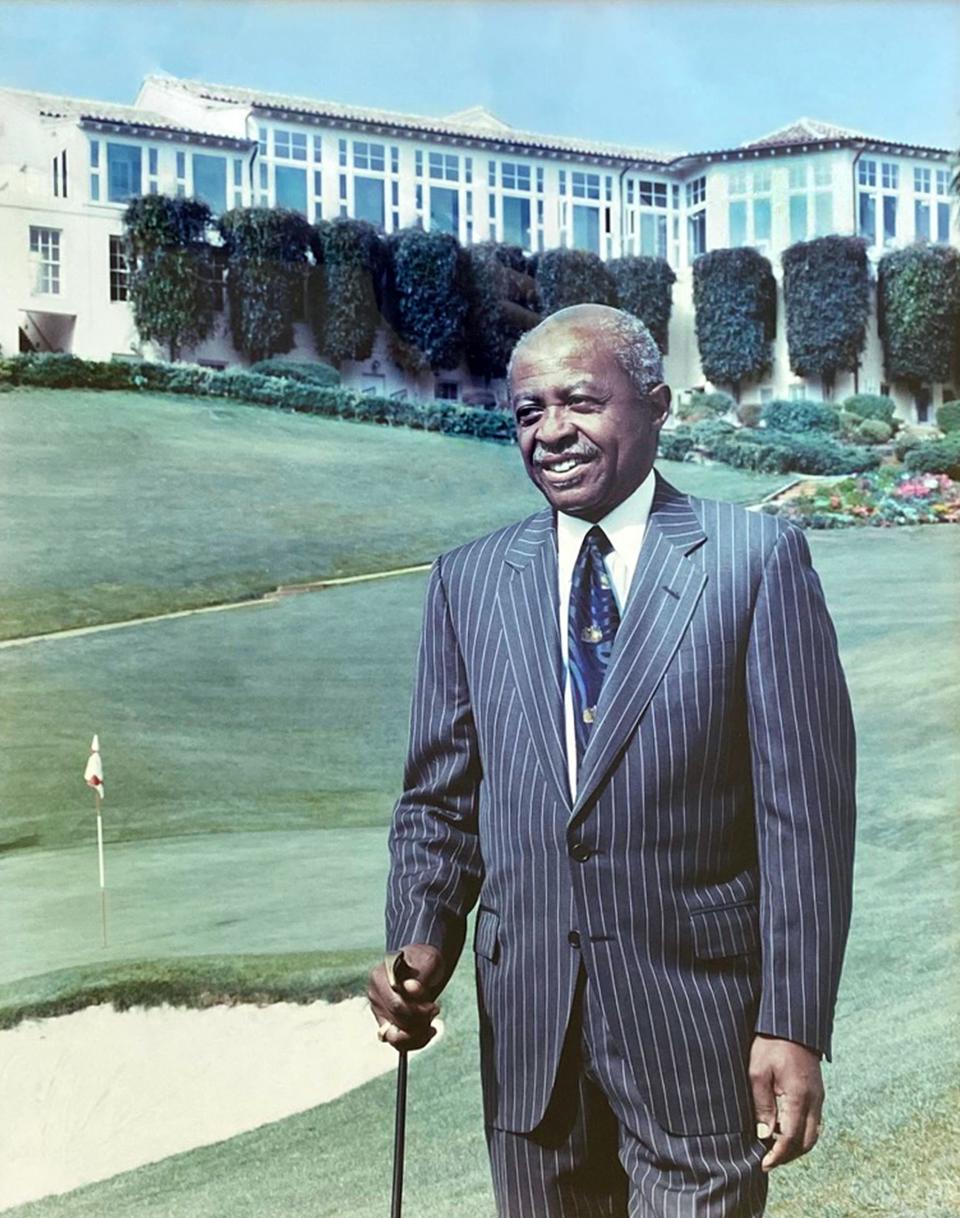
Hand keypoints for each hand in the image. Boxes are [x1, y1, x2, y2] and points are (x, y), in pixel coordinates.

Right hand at [367, 943, 443, 1051]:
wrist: (421, 966)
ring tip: (431, 1027)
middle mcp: (375, 995)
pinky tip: (427, 1032)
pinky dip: (414, 1042)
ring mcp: (379, 1011)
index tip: (434, 1006)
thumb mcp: (427, 962)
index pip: (396, 1004)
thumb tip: (412, 988)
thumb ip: (420, 976)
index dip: (417, 1010)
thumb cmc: (423, 961)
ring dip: (417, 1036)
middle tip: (435, 1011)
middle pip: (396, 1021)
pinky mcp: (385, 1023)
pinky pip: (397, 1042)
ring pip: (394, 1037)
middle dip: (420, 1021)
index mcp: (380, 976)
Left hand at [749, 1034, 823, 1171]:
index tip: (763, 1164)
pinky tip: (783, 1129)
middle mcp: (814, 1100)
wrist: (791, 1022)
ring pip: (813, 1133)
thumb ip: (762, 1105)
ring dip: (795, 1145)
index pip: (792, 1138)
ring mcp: (818, 1096)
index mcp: (800, 1097)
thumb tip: (765, 1135)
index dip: (778, 1155)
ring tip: (773, 1148)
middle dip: (788, 1155)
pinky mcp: (817, 1091)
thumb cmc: (770, 1044)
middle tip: (768, 1160)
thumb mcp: (758, 1072)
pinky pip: (813, 1121)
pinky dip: (800, 1132)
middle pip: (807, 1142)